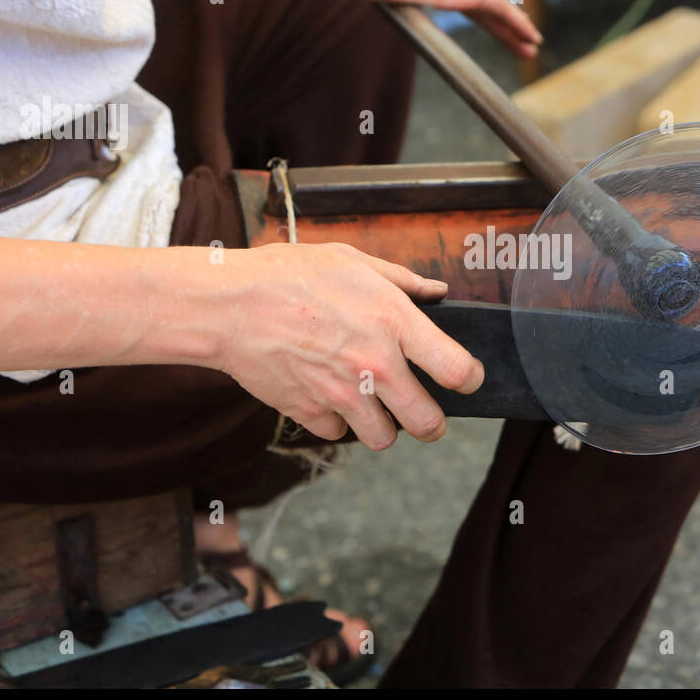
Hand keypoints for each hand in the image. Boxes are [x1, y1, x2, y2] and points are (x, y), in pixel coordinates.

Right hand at [216, 242, 483, 449]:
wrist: (228, 305)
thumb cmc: (289, 275)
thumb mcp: (352, 260)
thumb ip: (401, 279)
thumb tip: (436, 292)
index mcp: (394, 323)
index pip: (457, 370)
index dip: (471, 379)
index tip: (467, 379)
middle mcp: (375, 365)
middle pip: (428, 423)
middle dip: (432, 422)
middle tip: (426, 413)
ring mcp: (342, 394)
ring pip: (384, 438)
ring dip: (383, 426)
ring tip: (373, 406)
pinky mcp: (310, 412)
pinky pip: (337, 434)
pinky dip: (337, 422)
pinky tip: (329, 397)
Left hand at [307, 0, 542, 58]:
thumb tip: (477, 0)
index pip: (490, 2)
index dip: (513, 24)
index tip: (532, 42)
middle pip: (485, 3)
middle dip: (510, 27)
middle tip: (529, 49)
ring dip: (493, 20)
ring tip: (507, 36)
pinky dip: (471, 8)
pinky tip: (465, 10)